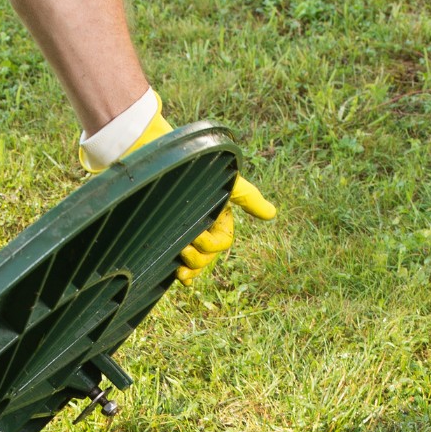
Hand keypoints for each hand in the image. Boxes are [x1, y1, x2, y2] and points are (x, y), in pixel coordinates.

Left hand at [81, 92, 275, 283]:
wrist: (158, 154)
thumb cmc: (193, 164)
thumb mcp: (226, 181)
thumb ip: (248, 198)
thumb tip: (272, 214)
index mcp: (217, 213)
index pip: (222, 240)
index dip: (212, 246)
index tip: (198, 238)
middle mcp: (201, 223)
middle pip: (208, 254)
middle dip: (200, 259)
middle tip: (184, 252)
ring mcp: (182, 227)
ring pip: (194, 259)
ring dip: (191, 267)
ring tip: (179, 268)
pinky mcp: (163, 230)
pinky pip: (174, 257)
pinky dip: (180, 271)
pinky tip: (179, 278)